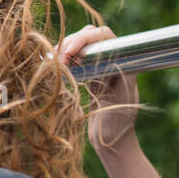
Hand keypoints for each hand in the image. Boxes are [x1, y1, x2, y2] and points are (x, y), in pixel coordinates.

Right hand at [58, 25, 138, 154]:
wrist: (112, 141)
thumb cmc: (118, 124)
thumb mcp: (121, 99)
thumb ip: (119, 77)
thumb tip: (112, 58)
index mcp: (125, 61)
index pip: (103, 36)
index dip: (84, 39)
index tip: (69, 52)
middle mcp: (113, 60)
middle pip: (89, 37)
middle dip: (71, 43)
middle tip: (58, 59)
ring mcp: (100, 67)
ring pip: (79, 47)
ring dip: (64, 51)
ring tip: (53, 62)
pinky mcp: (89, 76)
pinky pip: (74, 60)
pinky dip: (62, 60)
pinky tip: (55, 67)